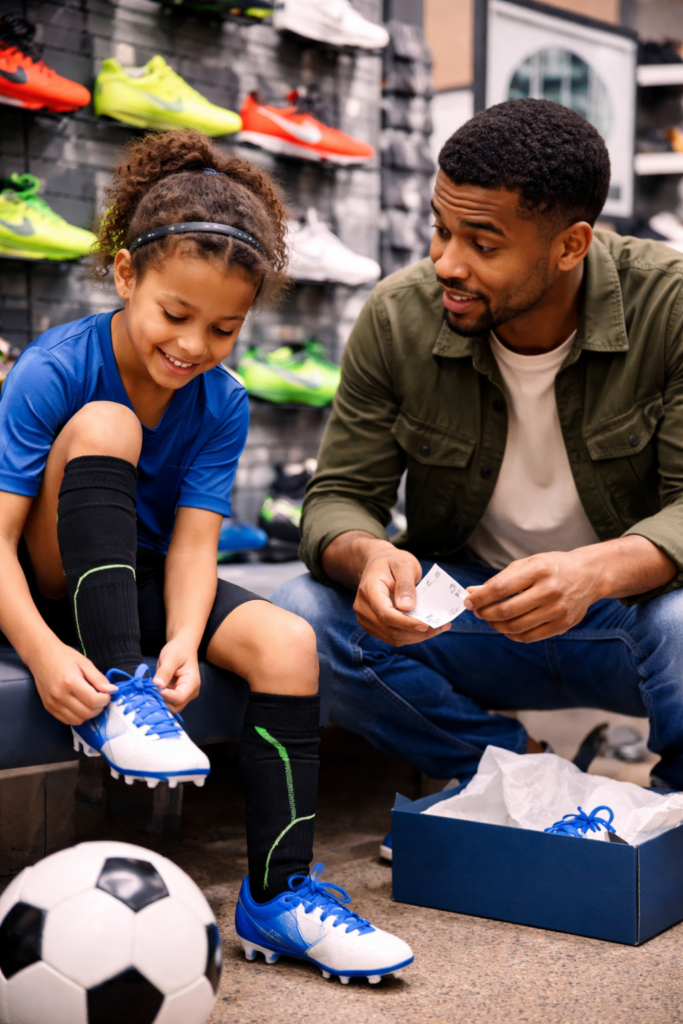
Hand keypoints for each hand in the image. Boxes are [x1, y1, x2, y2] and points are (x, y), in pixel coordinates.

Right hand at [31, 642, 115, 724]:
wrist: (41, 655)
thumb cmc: (64, 656)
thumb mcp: (85, 663)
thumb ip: (98, 678)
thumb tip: (112, 690)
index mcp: (70, 682)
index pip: (93, 701)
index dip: (105, 700)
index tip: (108, 693)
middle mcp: (59, 696)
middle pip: (87, 713)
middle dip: (99, 707)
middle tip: (102, 698)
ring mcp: (52, 703)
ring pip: (77, 720)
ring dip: (89, 714)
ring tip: (91, 702)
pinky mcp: (48, 707)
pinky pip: (67, 720)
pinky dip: (77, 716)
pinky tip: (81, 706)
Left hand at [154, 637, 200, 713]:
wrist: (182, 648)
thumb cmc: (178, 650)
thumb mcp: (170, 657)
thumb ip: (164, 672)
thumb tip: (157, 685)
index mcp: (192, 683)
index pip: (179, 698)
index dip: (164, 696)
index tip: (153, 687)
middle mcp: (190, 692)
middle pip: (175, 707)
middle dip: (160, 702)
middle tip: (147, 692)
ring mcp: (184, 695)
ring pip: (170, 707)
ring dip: (158, 701)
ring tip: (148, 691)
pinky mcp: (176, 695)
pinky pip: (167, 702)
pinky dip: (158, 699)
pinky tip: (151, 692)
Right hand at [353, 542, 450, 646]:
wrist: (377, 564)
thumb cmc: (392, 562)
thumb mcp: (404, 565)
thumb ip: (406, 585)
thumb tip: (407, 607)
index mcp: (369, 590)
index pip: (385, 614)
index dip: (406, 623)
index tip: (427, 624)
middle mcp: (363, 608)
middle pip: (390, 629)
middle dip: (416, 632)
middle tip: (440, 626)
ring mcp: (366, 619)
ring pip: (392, 637)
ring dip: (416, 637)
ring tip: (436, 628)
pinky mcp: (373, 626)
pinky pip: (392, 637)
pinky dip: (410, 636)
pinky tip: (425, 629)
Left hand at [463, 549, 603, 642]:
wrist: (589, 575)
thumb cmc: (553, 567)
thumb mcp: (527, 564)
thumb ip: (500, 579)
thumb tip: (472, 592)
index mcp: (539, 570)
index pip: (501, 588)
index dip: (480, 597)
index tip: (468, 601)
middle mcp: (550, 590)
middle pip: (507, 610)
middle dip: (485, 613)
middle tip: (477, 611)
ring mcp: (558, 609)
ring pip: (516, 626)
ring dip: (496, 625)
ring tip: (490, 619)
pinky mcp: (563, 624)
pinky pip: (530, 636)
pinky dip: (512, 634)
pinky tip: (506, 627)